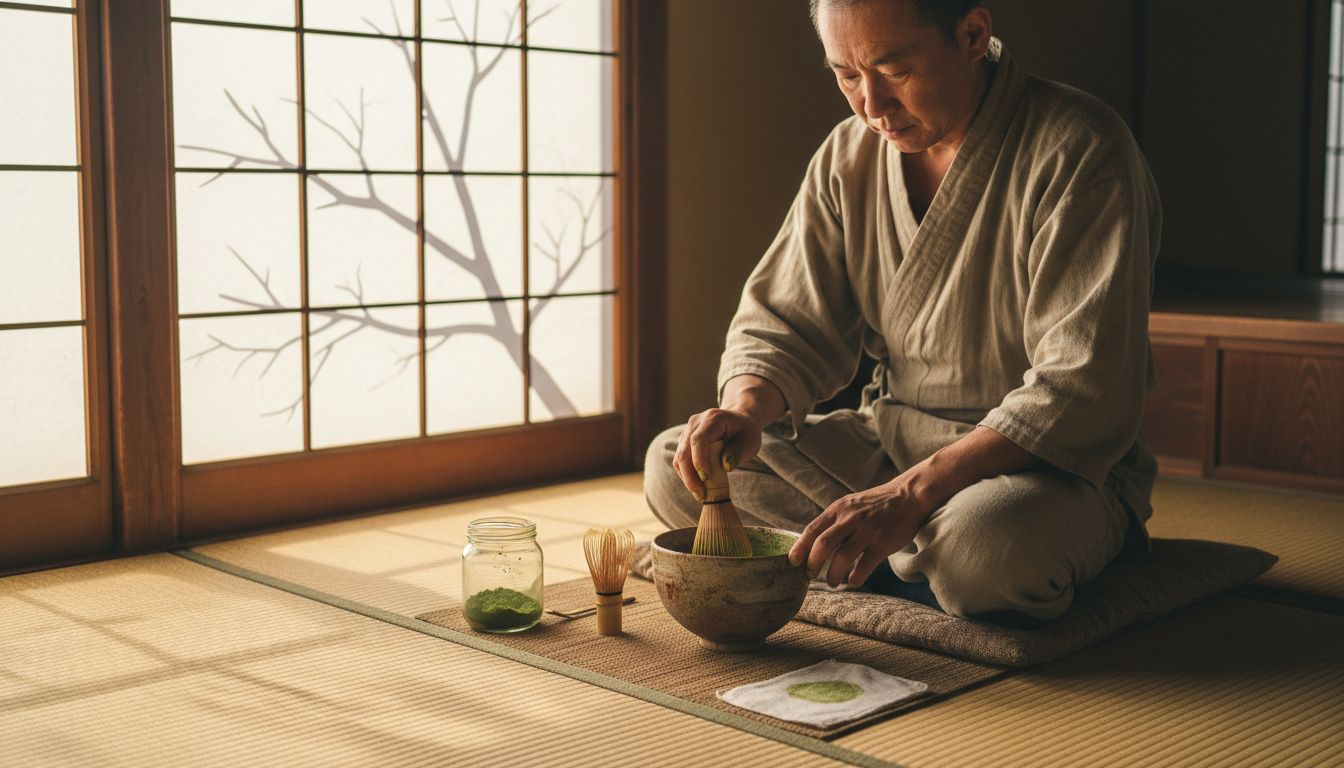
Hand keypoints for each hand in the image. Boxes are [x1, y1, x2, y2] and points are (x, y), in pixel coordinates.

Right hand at [673, 407, 763, 500]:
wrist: (739, 421)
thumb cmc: (746, 432)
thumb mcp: (751, 442)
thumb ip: (738, 452)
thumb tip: (726, 466)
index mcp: (712, 419)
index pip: (698, 440)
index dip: (699, 460)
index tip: (706, 478)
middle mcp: (695, 423)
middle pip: (684, 451)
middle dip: (690, 476)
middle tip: (701, 495)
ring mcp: (687, 432)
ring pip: (679, 458)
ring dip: (687, 478)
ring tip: (701, 495)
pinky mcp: (685, 442)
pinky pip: (681, 461)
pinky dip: (687, 475)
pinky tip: (699, 487)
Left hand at [788, 479, 929, 586]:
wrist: (908, 496)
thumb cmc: (876, 504)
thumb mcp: (850, 504)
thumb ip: (833, 521)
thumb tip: (812, 543)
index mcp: (839, 509)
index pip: (812, 530)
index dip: (799, 548)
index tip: (792, 562)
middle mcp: (851, 519)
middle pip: (823, 545)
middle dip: (812, 564)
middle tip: (810, 575)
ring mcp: (868, 531)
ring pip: (842, 558)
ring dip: (832, 575)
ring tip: (832, 581)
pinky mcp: (883, 543)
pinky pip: (864, 566)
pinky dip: (854, 578)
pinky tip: (852, 581)